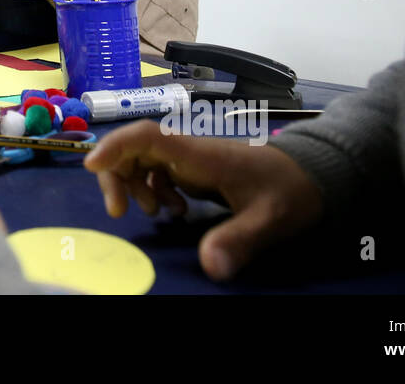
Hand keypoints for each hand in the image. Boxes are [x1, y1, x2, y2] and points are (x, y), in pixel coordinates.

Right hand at [83, 121, 323, 280]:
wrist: (312, 175)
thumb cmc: (290, 190)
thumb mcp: (268, 220)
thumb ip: (238, 240)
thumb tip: (209, 267)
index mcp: (200, 155)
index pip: (148, 136)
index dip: (116, 146)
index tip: (92, 166)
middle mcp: (189, 151)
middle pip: (135, 148)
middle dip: (117, 175)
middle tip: (118, 211)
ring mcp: (191, 159)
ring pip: (142, 159)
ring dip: (134, 185)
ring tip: (153, 215)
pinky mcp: (194, 169)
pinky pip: (158, 171)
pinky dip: (154, 191)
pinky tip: (175, 212)